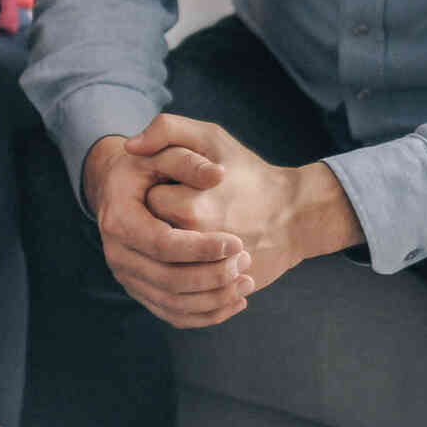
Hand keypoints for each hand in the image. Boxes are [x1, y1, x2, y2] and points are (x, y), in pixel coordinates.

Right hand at [82, 130, 250, 327]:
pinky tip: (237, 301)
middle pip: (169, 280)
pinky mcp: (142, 291)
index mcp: (120, 219)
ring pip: (173, 304)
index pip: (162, 245)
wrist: (124, 188)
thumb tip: (216, 175)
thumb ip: (188, 158)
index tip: (237, 242)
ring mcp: (128, 277)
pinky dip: (208, 316)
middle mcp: (117, 253)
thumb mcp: (165, 152)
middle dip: (212, 275)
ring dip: (215, 299)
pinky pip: (174, 315)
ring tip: (246, 281)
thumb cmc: (149, 167)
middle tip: (245, 261)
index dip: (202, 248)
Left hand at [127, 113, 362, 299]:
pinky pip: (183, 296)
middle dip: (163, 218)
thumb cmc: (249, 173)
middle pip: (152, 234)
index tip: (176, 184)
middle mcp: (198, 245)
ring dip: (171, 249)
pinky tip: (194, 258)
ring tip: (193, 228)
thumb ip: (167, 130)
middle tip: (186, 207)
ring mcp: (210, 274)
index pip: (147, 202)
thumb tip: (130, 146)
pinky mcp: (221, 293)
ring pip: (165, 266)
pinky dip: (183, 278)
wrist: (296, 216)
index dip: (158, 188)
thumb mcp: (211, 139)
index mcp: (191, 208)